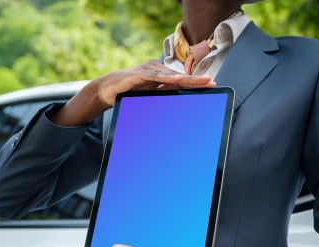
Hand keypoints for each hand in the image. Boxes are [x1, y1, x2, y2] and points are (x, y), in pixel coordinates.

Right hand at [51, 60, 215, 126]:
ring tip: (199, 81)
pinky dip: (166, 78)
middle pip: (179, 76)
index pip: (181, 79)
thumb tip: (178, 105)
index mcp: (160, 76)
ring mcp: (147, 70)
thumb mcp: (149, 96)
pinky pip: (154, 76)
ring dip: (185, 79)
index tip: (211, 84)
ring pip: (170, 75)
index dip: (195, 82)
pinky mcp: (138, 73)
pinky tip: (177, 80)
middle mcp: (156, 69)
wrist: (107, 91)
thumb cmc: (128, 93)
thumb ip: (162, 96)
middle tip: (211, 82)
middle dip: (196, 79)